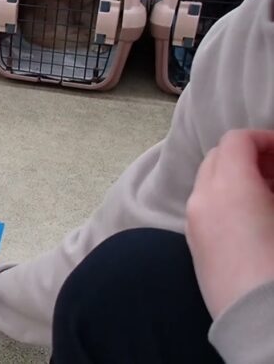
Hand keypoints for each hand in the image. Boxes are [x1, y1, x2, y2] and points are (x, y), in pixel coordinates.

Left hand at [186, 129, 273, 318]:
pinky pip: (205, 206)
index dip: (264, 139)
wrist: (258, 320)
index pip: (235, 141)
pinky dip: (225, 198)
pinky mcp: (193, 244)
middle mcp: (201, 199)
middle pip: (217, 158)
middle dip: (250, 157)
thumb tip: (271, 176)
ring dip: (237, 177)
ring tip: (270, 195)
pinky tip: (254, 217)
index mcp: (227, 186)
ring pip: (208, 182)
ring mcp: (193, 223)